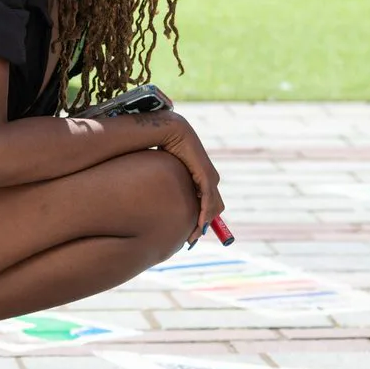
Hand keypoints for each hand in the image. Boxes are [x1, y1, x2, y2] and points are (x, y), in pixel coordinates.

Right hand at [156, 112, 223, 244]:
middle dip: (204, 224)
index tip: (191, 233)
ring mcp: (209, 174)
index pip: (207, 200)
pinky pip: (208, 198)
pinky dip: (205, 212)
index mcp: (199, 174)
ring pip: (213, 204)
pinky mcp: (205, 173)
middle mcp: (208, 175)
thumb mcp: (165, 170)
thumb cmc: (161, 147)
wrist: (166, 129)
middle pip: (214, 205)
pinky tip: (199, 224)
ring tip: (194, 236)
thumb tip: (156, 198)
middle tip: (193, 239)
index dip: (201, 218)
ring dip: (205, 222)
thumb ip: (167, 183)